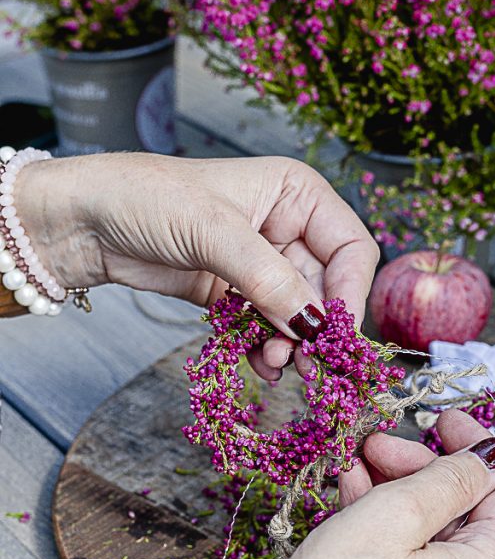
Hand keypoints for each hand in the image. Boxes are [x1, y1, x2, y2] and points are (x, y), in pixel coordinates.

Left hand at [17, 152, 378, 377]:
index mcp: (296, 193)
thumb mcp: (212, 231)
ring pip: (297, 312)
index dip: (348, 291)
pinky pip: (266, 325)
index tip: (333, 332)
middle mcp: (286, 225)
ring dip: (290, 342)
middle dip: (315, 326)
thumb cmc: (144, 198)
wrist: (80, 221)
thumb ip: (268, 278)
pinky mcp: (233, 291)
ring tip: (273, 362)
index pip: (350, 247)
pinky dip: (267, 347)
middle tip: (307, 364)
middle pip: (326, 286)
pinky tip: (260, 364)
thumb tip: (313, 324)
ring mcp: (260, 261)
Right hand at [101, 409, 494, 558]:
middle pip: (470, 518)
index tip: (443, 421)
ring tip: (354, 469)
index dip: (480, 450)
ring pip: (439, 541)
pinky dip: (392, 533)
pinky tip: (351, 503)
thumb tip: (493, 457)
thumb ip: (452, 479)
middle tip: (379, 444)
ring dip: (401, 496)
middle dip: (425, 471)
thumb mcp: (394, 514)